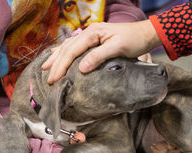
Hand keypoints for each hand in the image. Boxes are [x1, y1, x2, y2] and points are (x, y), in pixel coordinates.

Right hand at [42, 20, 160, 83]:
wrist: (145, 34)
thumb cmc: (134, 40)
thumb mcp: (118, 48)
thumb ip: (99, 57)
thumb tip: (81, 68)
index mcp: (93, 33)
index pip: (72, 50)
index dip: (61, 65)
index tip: (54, 78)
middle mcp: (89, 33)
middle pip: (67, 49)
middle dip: (56, 64)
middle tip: (48, 79)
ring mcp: (91, 35)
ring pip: (68, 46)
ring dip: (57, 57)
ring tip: (46, 67)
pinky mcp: (94, 40)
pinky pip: (75, 46)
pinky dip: (64, 51)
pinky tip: (57, 54)